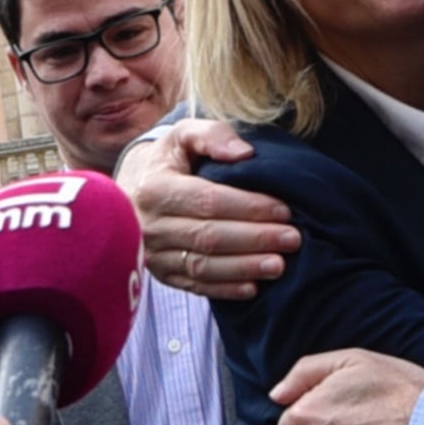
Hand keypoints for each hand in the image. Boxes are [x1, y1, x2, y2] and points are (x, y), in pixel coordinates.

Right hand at [119, 119, 297, 300]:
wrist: (130, 191)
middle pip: (209, 236)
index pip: (208, 200)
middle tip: (292, 239)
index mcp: (155, 188)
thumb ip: (213, 135)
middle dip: (255, 239)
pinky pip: (195, 286)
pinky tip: (253, 287)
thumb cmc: (168, 160)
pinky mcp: (160, 274)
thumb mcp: (183, 135)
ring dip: (244, 268)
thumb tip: (245, 153)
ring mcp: (153, 254)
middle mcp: (149, 225)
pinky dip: (225, 289)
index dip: (249, 206)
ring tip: (280, 265)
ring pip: (203, 266)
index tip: (283, 210)